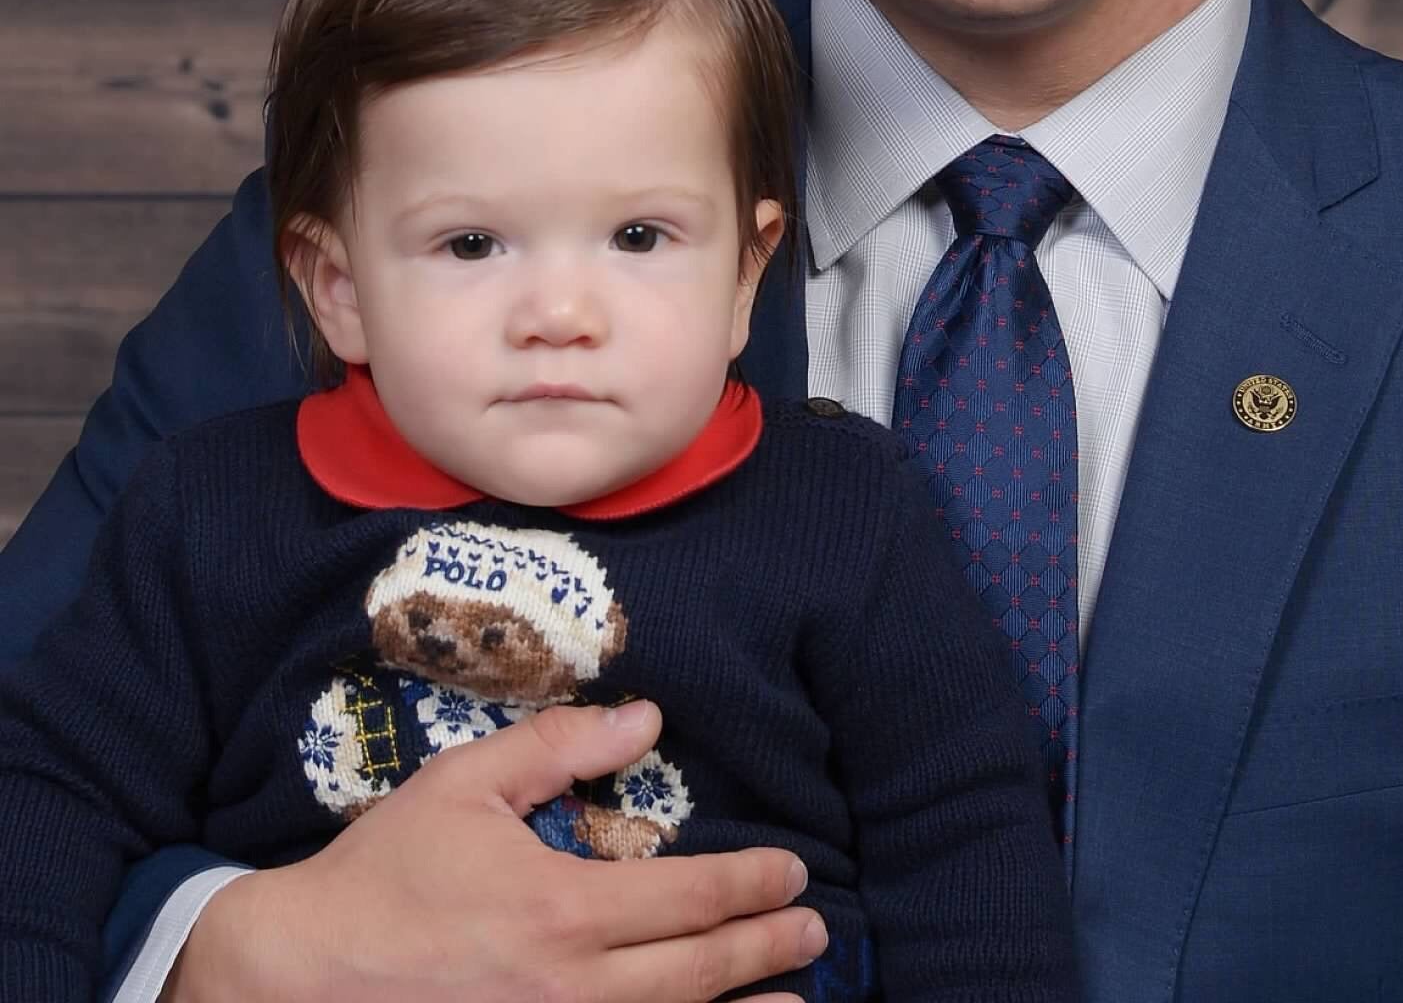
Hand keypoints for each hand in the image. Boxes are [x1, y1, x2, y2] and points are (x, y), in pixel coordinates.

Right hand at [165, 700, 823, 1001]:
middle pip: (700, 974)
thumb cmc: (385, 875)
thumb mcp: (464, 787)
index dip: (752, 885)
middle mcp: (573, 992)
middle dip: (767, 948)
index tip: (792, 871)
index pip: (691, 900)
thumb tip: (646, 717)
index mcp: (563, 910)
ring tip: (793, 1002)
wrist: (299, 978)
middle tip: (814, 928)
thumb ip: (558, 747)